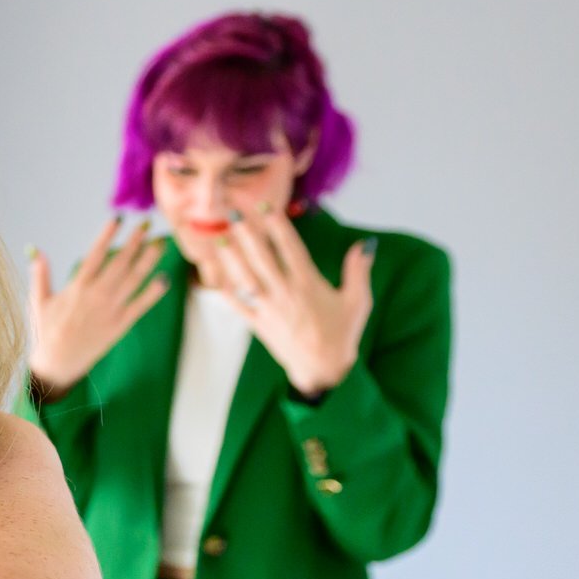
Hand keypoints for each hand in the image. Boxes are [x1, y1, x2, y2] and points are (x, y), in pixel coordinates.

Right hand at [27, 216, 169, 394]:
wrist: (58, 364)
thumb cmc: (46, 332)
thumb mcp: (38, 302)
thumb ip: (40, 276)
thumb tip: (36, 252)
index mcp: (77, 288)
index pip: (95, 255)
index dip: (107, 236)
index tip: (118, 219)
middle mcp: (96, 296)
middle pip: (120, 263)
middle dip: (134, 242)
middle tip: (147, 224)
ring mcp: (110, 311)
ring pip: (134, 280)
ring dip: (148, 260)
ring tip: (161, 243)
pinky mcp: (119, 326)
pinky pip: (140, 306)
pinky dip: (153, 293)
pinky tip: (164, 279)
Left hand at [215, 207, 375, 396]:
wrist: (323, 370)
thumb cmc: (342, 335)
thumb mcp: (357, 301)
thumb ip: (358, 271)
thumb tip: (366, 245)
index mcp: (308, 284)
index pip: (290, 248)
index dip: (277, 226)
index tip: (265, 207)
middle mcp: (285, 294)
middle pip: (262, 259)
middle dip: (247, 235)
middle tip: (232, 213)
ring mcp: (269, 310)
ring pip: (245, 279)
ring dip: (231, 258)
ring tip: (219, 238)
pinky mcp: (258, 325)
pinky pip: (238, 306)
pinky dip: (225, 291)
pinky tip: (213, 276)